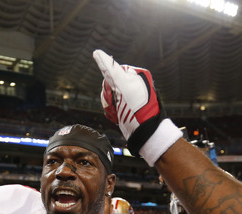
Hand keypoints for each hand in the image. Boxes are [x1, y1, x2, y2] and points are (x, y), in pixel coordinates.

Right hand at [93, 49, 181, 164]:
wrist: (144, 133)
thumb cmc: (137, 109)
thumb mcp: (122, 85)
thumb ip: (110, 69)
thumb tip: (97, 52)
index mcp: (136, 75)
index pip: (113, 70)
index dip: (111, 82)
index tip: (117, 92)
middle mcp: (133, 84)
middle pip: (108, 84)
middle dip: (109, 95)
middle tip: (118, 103)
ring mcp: (128, 96)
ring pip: (107, 95)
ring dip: (109, 105)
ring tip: (119, 111)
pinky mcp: (123, 107)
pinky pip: (109, 105)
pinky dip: (110, 112)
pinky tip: (118, 116)